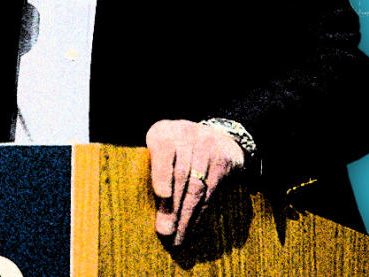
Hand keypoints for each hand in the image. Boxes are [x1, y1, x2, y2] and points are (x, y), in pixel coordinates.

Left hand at [146, 119, 245, 245]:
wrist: (214, 134)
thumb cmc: (174, 147)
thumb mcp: (159, 147)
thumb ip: (151, 167)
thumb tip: (143, 205)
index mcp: (163, 133)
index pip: (163, 153)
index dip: (162, 174)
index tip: (162, 194)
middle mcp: (187, 136)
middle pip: (181, 176)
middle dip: (172, 207)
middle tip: (165, 231)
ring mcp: (209, 148)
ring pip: (197, 187)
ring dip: (187, 216)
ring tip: (178, 236)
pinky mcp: (225, 162)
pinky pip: (212, 191)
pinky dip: (202, 212)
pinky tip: (194, 226)